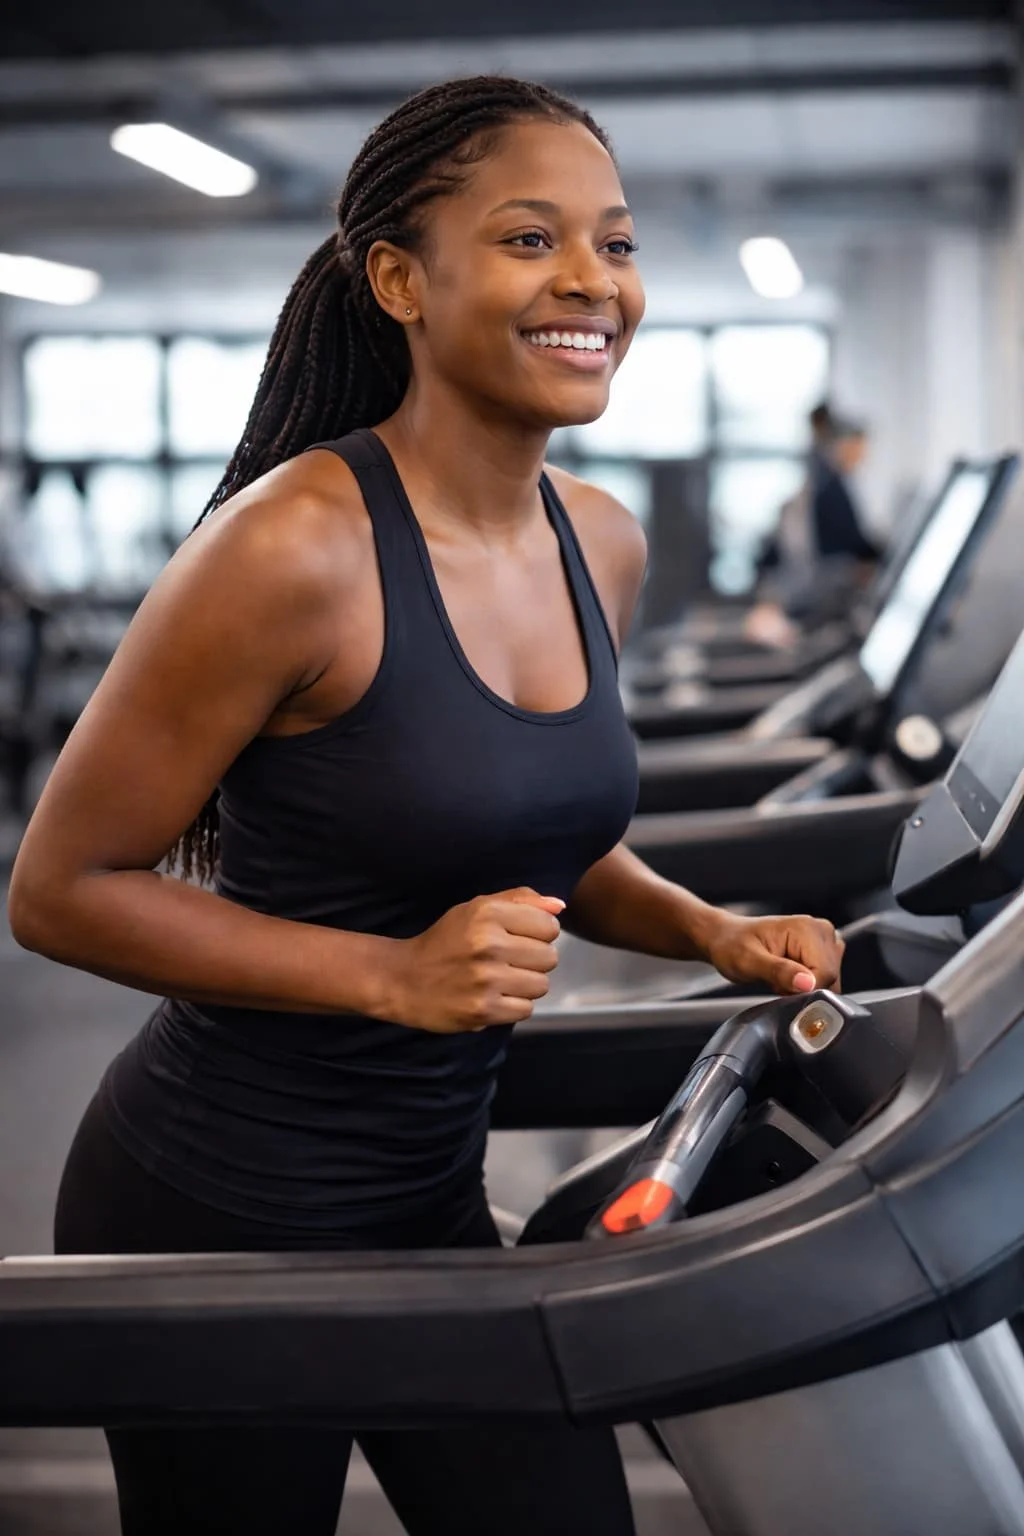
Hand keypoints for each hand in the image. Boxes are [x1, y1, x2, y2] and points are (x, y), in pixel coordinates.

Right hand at [388, 888, 562, 1033]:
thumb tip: (560, 906)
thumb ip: (520, 900)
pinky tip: (494, 996)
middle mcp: (488, 943)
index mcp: (487, 913)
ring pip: (541, 985)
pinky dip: (513, 1005)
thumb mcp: (475, 909)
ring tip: (501, 980)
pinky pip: (526, 1009)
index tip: (518, 938)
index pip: (550, 925)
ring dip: (525, 985)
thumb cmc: (445, 941)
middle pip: (550, 957)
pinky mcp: (483, 1010)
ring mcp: (486, 979)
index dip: (539, 933)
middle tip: (507, 961)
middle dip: (533, 960)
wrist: (403, 979)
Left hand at [703, 911, 843, 995]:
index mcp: (807, 929)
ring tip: (780, 975)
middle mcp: (821, 930)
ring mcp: (824, 940)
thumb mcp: (748, 962)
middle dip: (803, 987)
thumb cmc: (732, 946)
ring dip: (805, 987)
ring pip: (830, 981)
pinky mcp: (823, 950)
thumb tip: (807, 983)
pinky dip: (807, 984)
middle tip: (776, 978)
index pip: (825, 974)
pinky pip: (825, 979)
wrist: (726, 938)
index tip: (778, 983)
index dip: (803, 988)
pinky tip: (788, 975)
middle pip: (830, 978)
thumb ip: (779, 971)